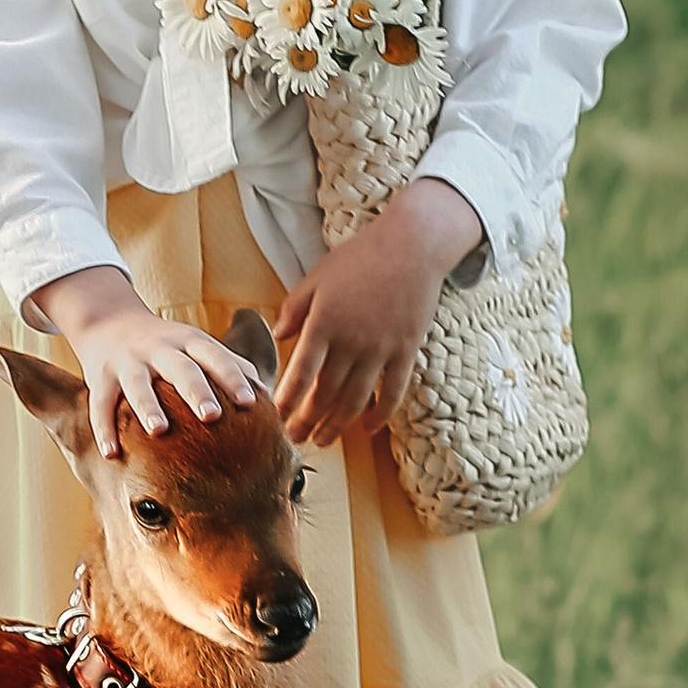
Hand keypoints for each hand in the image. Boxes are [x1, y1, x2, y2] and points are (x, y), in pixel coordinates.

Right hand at [27, 264, 263, 460]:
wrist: (108, 322)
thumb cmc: (166, 345)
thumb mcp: (196, 345)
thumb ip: (230, 365)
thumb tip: (267, 398)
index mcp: (188, 341)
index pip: (214, 355)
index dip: (231, 376)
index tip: (250, 401)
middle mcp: (158, 348)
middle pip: (179, 367)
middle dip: (195, 390)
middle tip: (212, 416)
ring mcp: (127, 361)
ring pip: (137, 383)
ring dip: (148, 406)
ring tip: (159, 430)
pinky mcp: (100, 376)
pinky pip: (100, 403)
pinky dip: (104, 428)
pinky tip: (112, 453)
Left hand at [273, 179, 487, 448]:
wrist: (412, 246)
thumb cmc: (360, 258)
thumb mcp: (318, 276)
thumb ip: (295, 308)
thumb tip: (278, 335)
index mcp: (324, 323)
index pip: (300, 373)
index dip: (287, 401)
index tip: (275, 419)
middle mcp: (352, 342)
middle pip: (325, 394)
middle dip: (306, 421)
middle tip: (292, 440)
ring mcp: (381, 349)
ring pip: (356, 400)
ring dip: (337, 425)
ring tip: (322, 440)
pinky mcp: (406, 351)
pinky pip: (393, 392)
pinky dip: (380, 415)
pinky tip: (367, 428)